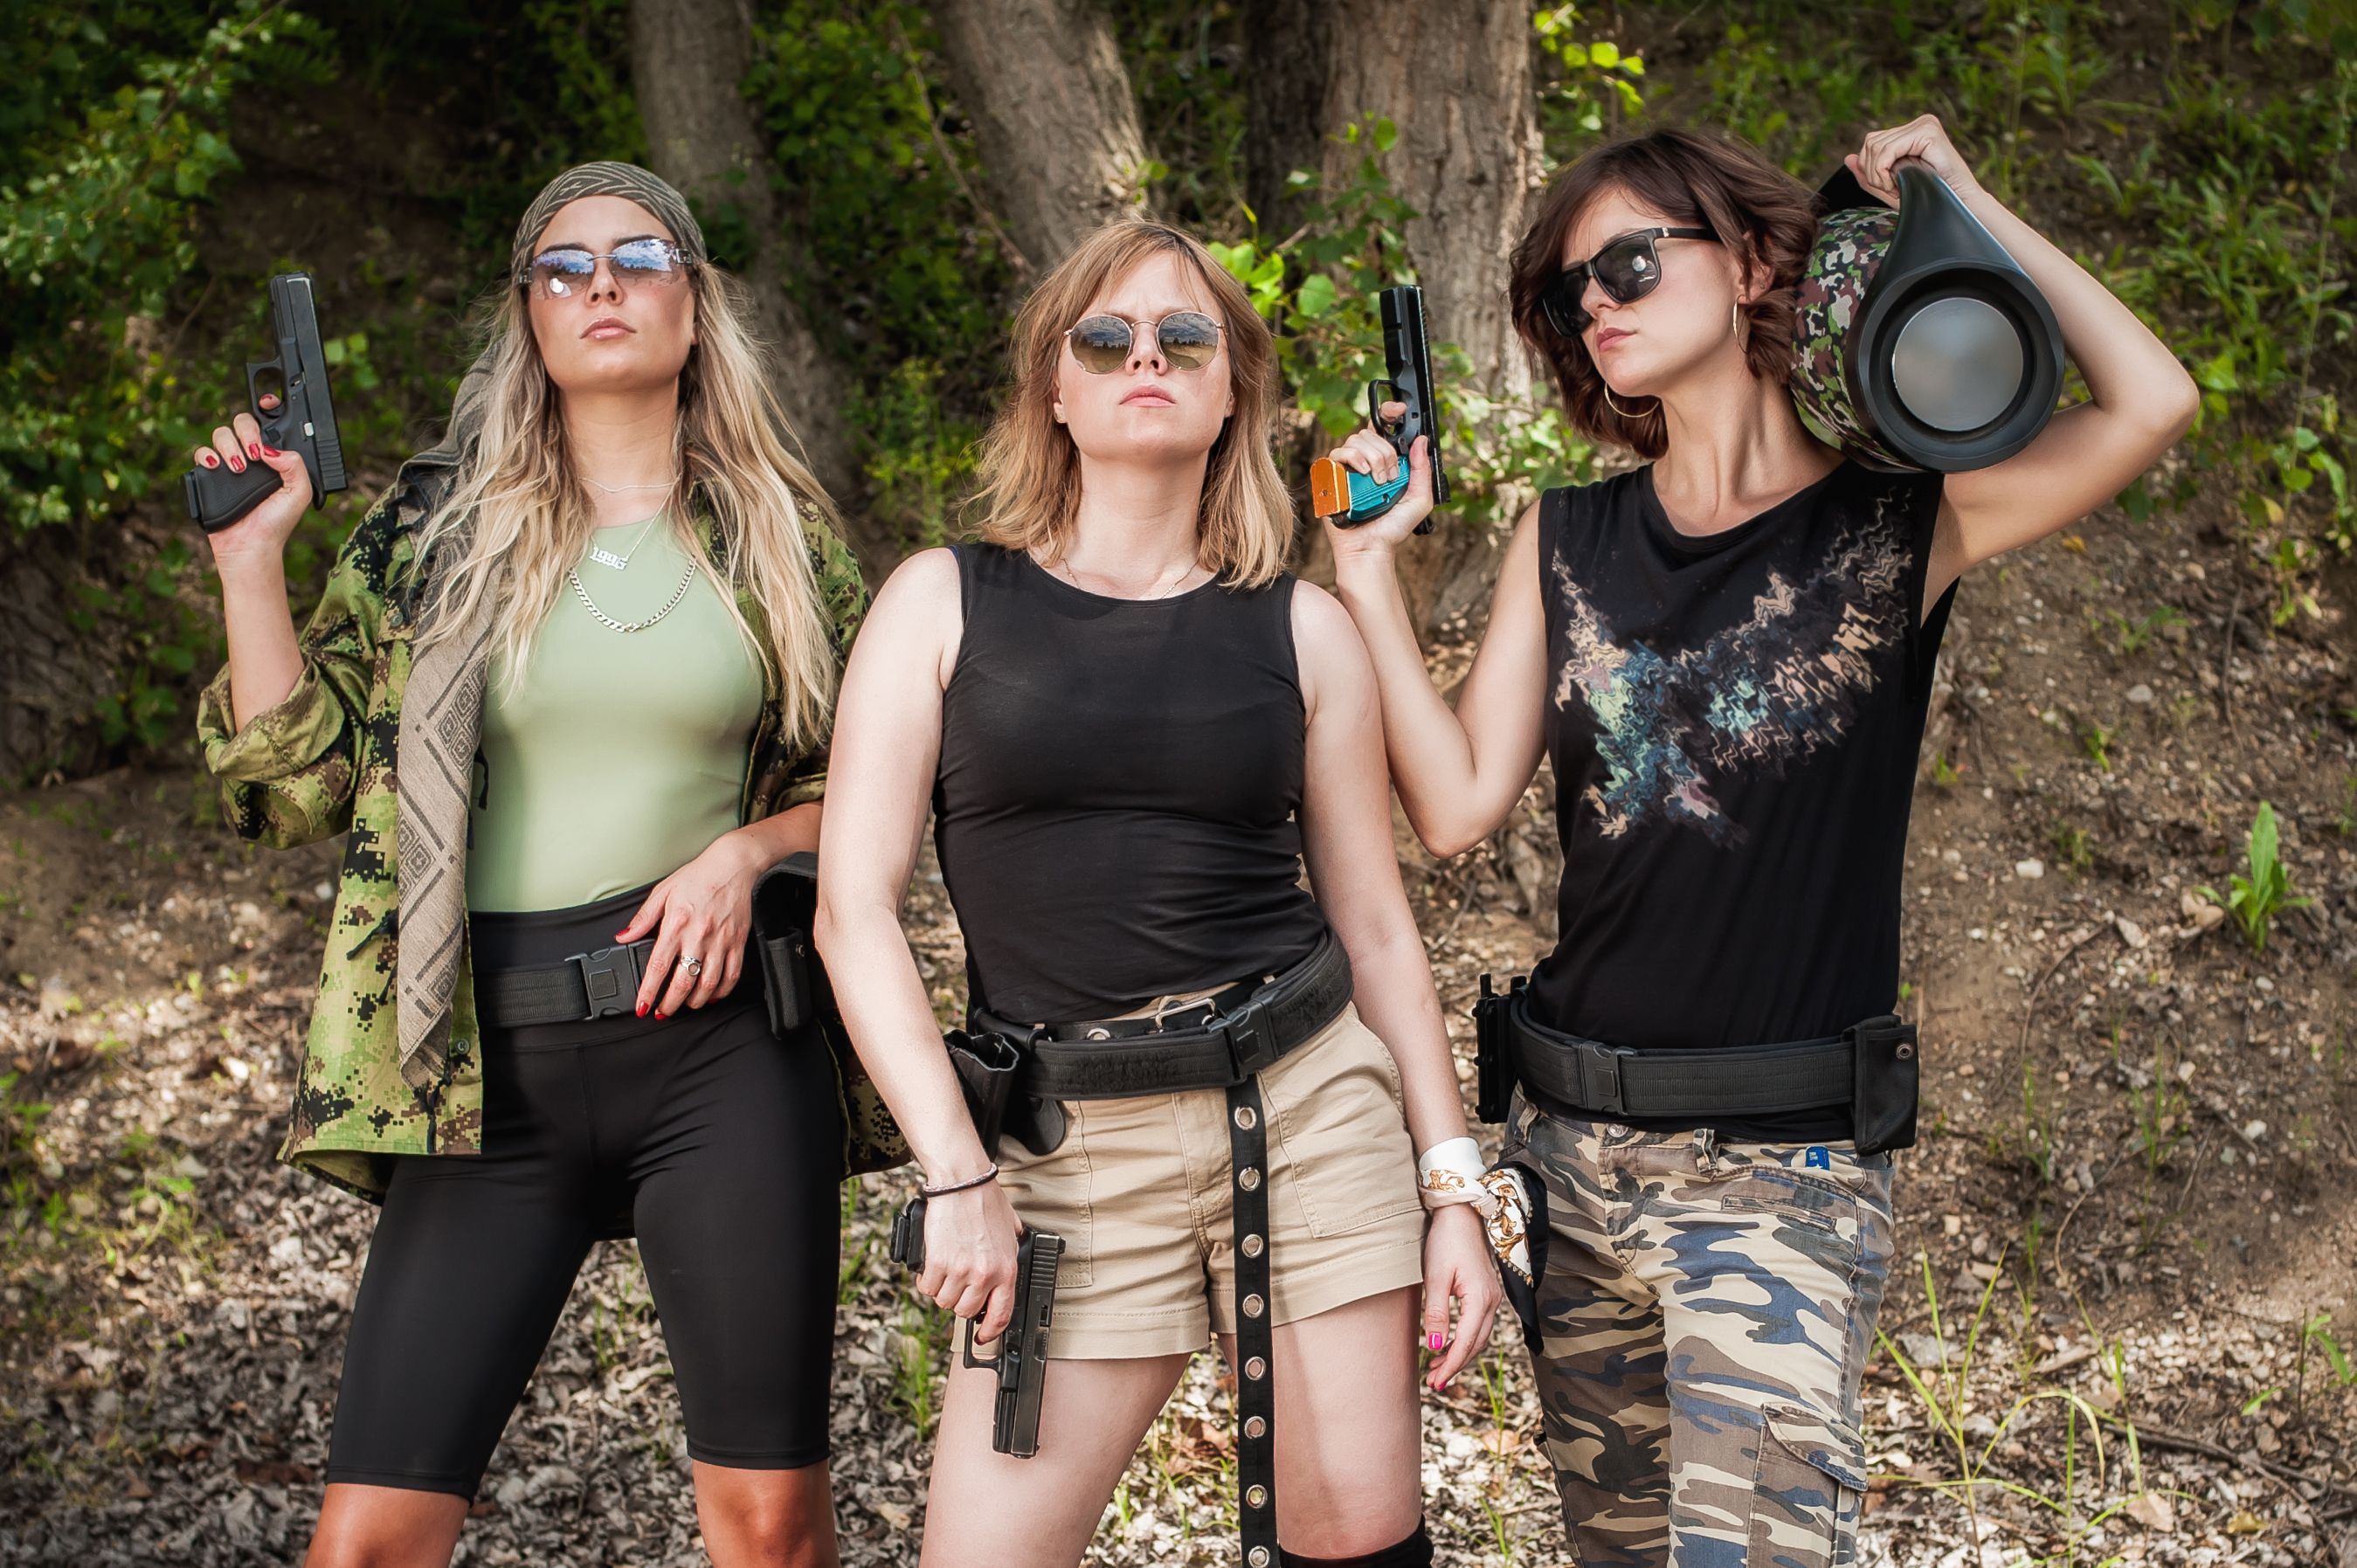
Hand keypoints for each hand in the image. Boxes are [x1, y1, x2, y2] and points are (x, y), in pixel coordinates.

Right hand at [193, 392, 313, 573]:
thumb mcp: (298, 493)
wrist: (251, 546)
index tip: (268, 404)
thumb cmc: (276, 523)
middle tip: (255, 453)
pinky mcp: (210, 476)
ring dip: (229, 446)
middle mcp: (251, 457)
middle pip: (242, 422)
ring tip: (240, 468)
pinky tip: (217, 467)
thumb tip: (271, 449)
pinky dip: (207, 456)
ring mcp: (229, 464)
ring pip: (221, 434)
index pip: (268, 425)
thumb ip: (295, 465)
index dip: (267, 408)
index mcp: (274, 457)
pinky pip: (201, 453)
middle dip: (248, 430)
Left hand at [616, 828, 765, 1016]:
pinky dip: (721, 991)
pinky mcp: (738, 943)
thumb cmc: (699, 876)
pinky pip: (732, 975)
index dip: (649, 991)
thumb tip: (623, 936)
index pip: (658, 967)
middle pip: (683, 982)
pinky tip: (712, 995)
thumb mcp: (663, 892)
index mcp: (676, 924)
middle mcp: (699, 936)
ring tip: (685, 1006)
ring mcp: (721, 941)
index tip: (643, 1006)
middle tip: (662, 1012)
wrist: (733, 865)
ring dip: (695, 1002)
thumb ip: (643, 918)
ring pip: (708, 984)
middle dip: (670, 1004)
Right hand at [921, 1179, 1022, 1345]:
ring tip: (945, 1269)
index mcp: (1006, 1269)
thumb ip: (1011, 1252)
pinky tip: (932, 1265)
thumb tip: (1007, 1266)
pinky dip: (926, 1280)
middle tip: (957, 1283)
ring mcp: (960, 1270)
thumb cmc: (985, 1201)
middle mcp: (984, 1275)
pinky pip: (927, 1287)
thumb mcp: (1011, 1230)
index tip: (982, 1336)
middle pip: (965, 1310)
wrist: (963, 1182)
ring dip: (942, 1290)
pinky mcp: (937, 1262)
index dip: (990, 1331)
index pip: (1001, 1315)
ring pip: (944, 1301)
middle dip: (959, 1300)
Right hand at [1321, 407, 1434, 556]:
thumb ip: (1423, 469)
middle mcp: (1365, 462)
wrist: (1371, 548)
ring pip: (1355, 440)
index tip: (1398, 411)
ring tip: (1377, 482)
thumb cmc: (1392, 529)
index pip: (1383, 429)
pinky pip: (1336, 454)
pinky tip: (1362, 474)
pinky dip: (1352, 459)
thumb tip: (1421, 440)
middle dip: (1384, 452)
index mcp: (1384, 462)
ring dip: (1371, 457)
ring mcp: (1347, 469)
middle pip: (1370, 433)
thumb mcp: (1420, 499)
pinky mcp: (1331, 478)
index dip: (1388, 413)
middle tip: (1390, 477)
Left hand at [1418, 1202, 1501, 1392]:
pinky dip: (1466, 1340)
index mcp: (1481, 1298)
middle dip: (1456, 1365)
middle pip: (1477, 1344)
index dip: (1451, 1364)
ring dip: (1461, 1354)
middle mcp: (1493, 1301)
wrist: (1462, 1214)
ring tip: (1436, 1369)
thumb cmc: (1446, 1241)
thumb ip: (1437, 1313)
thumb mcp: (1435, 1277)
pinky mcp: (1487, 1292)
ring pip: (1480, 1337)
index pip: (1467, 1342)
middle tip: (1434, 1382)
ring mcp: (1492, 1297)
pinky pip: (1479, 1325)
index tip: (1435, 1382)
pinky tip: (1448, 1344)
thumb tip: (1435, 1345)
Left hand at [1845, 113, 1982, 208]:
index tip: (1889, 187)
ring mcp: (1925, 124)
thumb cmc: (1930, 199)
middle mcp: (1920, 122)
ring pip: (1875, 146)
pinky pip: (1886, 150)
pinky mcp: (1928, 132)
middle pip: (1870, 142)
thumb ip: (1869, 173)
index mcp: (1913, 131)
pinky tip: (1897, 184)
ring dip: (1878, 175)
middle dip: (1872, 172)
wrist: (1959, 206)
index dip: (1870, 169)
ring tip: (1896, 188)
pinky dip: (1883, 172)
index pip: (1872, 141)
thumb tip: (1847, 158)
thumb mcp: (1892, 187)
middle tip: (1891, 190)